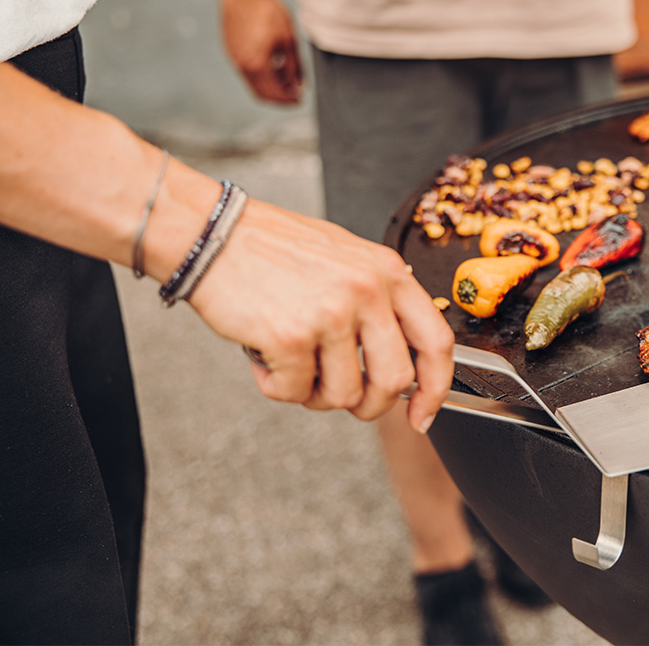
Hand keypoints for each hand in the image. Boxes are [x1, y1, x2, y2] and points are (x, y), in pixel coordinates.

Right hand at [188, 199, 453, 428]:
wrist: (212, 234)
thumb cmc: (274, 250)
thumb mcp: (347, 259)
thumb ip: (379, 302)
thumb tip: (403, 363)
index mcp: (388, 272)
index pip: (436, 342)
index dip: (435, 388)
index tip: (421, 414)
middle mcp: (367, 291)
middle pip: (394, 380)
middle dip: (368, 403)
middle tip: (340, 395)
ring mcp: (331, 314)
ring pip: (343, 395)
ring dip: (313, 392)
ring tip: (291, 361)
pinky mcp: (291, 338)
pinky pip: (295, 393)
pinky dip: (276, 385)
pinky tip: (263, 356)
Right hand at [220, 0, 303, 104]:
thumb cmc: (266, 11)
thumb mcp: (288, 40)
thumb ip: (295, 67)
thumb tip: (300, 85)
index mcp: (257, 64)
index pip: (274, 94)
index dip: (288, 100)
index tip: (300, 100)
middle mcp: (242, 65)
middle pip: (261, 94)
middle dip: (279, 98)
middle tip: (294, 96)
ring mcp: (234, 58)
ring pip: (253, 83)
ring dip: (270, 87)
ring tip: (287, 80)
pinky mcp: (230, 50)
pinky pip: (246, 71)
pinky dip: (260, 75)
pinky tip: (274, 66)